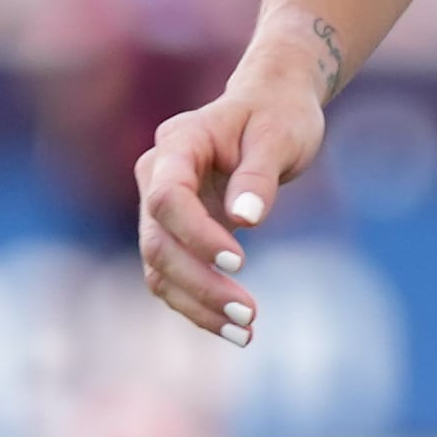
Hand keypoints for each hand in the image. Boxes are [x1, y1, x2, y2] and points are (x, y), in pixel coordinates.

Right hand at [132, 23, 338, 346]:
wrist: (273, 105)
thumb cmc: (279, 115)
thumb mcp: (280, 135)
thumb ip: (260, 175)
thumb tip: (245, 221)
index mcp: (178, 145)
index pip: (167, 197)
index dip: (197, 234)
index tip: (240, 262)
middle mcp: (156, 176)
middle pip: (158, 241)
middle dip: (200, 283)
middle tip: (249, 315)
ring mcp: (160, 207)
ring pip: (159, 267)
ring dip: (197, 303)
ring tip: (245, 332)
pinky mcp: (176, 231)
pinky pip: (173, 275)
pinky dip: (197, 303)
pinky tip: (234, 328)